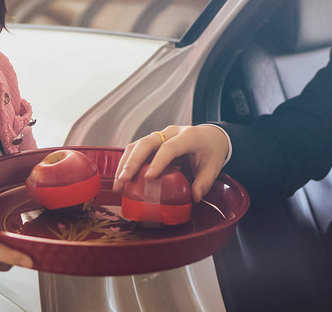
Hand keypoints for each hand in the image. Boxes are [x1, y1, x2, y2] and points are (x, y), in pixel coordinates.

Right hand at [113, 125, 228, 202]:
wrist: (211, 136)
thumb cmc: (211, 150)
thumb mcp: (213, 167)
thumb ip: (204, 182)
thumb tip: (193, 198)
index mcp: (188, 136)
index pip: (170, 147)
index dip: (158, 161)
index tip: (148, 177)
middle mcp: (171, 132)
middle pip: (147, 142)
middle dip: (133, 161)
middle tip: (124, 180)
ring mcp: (161, 135)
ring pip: (138, 144)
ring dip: (125, 163)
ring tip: (118, 184)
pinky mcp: (154, 141)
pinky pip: (137, 149)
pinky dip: (127, 162)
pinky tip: (122, 178)